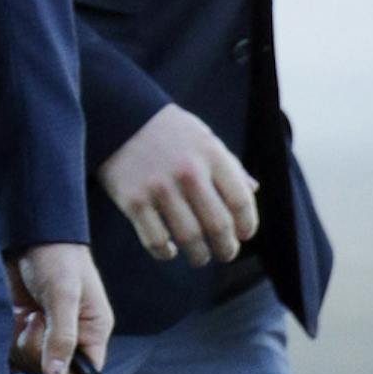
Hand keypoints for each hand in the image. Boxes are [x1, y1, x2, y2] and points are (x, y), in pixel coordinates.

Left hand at [5, 242, 112, 373]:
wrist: (30, 236)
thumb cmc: (58, 258)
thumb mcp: (63, 296)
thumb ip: (62, 337)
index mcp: (92, 331)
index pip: (86, 372)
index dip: (67, 372)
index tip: (49, 355)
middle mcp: (72, 336)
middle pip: (54, 370)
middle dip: (39, 351)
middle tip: (37, 321)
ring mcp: (47, 333)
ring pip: (31, 362)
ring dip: (23, 343)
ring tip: (30, 314)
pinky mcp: (26, 327)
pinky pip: (15, 350)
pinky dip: (11, 339)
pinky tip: (16, 318)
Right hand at [97, 103, 258, 266]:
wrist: (118, 116)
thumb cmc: (168, 130)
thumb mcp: (204, 138)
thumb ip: (229, 164)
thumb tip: (253, 190)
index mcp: (211, 155)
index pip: (241, 201)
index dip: (247, 225)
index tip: (243, 234)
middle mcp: (188, 172)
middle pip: (218, 225)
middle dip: (227, 248)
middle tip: (225, 253)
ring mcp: (159, 188)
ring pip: (190, 238)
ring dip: (199, 256)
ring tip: (199, 257)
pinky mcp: (133, 201)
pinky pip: (156, 240)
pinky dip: (166, 253)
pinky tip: (170, 250)